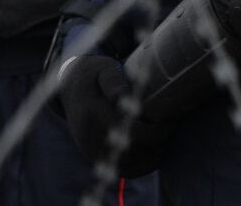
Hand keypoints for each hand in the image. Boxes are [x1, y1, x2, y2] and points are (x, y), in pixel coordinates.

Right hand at [57, 54, 174, 178]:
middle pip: (133, 149)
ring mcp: (91, 148)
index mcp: (95, 112)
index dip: (156, 130)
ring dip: (151, 154)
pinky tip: (155, 151)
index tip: (171, 119)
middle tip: (171, 126)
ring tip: (165, 137)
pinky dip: (141, 166)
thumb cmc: (95, 75)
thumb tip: (124, 96)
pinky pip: (121, 170)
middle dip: (157, 140)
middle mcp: (91, 135)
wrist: (70, 88)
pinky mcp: (93, 156)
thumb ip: (114, 81)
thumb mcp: (103, 70)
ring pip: (128, 163)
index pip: (132, 131)